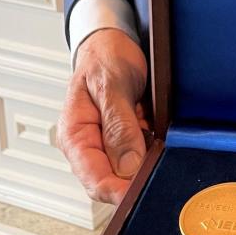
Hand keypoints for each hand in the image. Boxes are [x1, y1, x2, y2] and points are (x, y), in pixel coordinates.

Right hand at [57, 28, 148, 204]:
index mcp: (75, 136)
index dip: (119, 191)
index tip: (142, 193)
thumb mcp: (111, 85)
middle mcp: (89, 146)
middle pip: (113, 182)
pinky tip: (160, 132)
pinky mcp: (127, 139)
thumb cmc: (104, 57)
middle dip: (138, 178)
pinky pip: (143, 155)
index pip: (94, 180)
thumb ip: (118, 125)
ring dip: (148, 161)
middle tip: (160, 165)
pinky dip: (155, 147)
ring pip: (131, 171)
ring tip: (157, 135)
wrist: (113, 41)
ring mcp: (109, 144)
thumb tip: (127, 166)